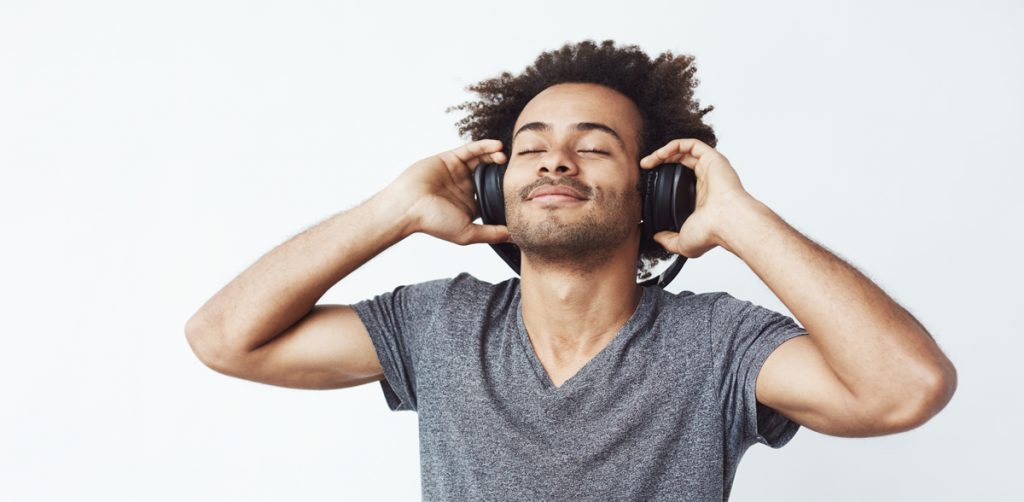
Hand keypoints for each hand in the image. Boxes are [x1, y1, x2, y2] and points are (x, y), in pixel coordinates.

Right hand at [385, 139, 511, 245]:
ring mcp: (458, 172)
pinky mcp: (450, 158)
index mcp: (470, 205)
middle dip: (504, 171)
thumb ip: (492, 233)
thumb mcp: (468, 233)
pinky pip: (471, 150)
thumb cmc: (433, 222)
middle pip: (490, 174)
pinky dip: (484, 146)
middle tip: (517, 169)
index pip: (494, 195)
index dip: (507, 191)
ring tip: (505, 157)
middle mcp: (465, 187)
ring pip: (482, 160)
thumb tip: (516, 237)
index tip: (523, 189)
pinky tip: (497, 147)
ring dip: (495, 156)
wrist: (408, 207)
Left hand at [639, 138, 755, 257]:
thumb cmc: (711, 232)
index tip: (649, 180)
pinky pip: (691, 144)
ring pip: (686, 151)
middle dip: (661, 161)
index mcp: (702, 196)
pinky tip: (659, 154)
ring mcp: (711, 168)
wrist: (726, 223)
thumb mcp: (683, 242)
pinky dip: (673, 145)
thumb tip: (657, 237)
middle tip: (645, 166)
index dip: (664, 176)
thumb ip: (669, 240)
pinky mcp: (712, 158)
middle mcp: (707, 179)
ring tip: (648, 160)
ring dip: (664, 152)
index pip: (683, 179)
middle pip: (682, 162)